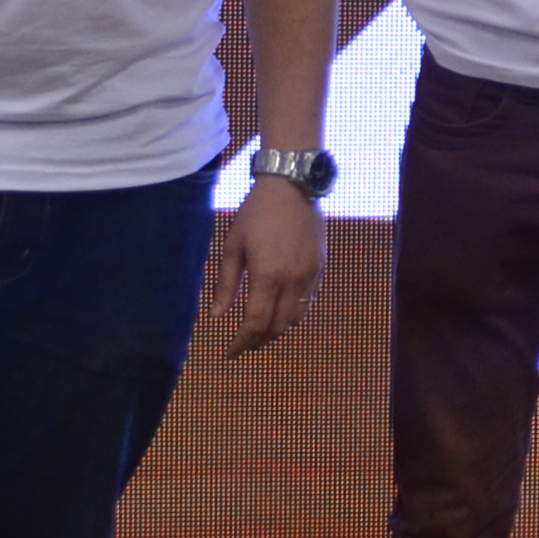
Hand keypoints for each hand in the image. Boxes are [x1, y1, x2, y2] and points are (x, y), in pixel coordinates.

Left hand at [208, 180, 326, 355]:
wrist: (292, 185)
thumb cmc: (256, 213)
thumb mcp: (233, 246)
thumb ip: (226, 283)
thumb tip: (217, 315)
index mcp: (267, 275)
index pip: (255, 323)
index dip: (241, 342)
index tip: (230, 352)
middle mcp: (292, 279)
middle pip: (277, 327)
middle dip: (258, 341)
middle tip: (244, 345)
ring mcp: (310, 274)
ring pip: (296, 318)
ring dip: (277, 330)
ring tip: (261, 332)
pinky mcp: (321, 266)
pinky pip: (309, 301)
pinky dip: (294, 313)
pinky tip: (280, 311)